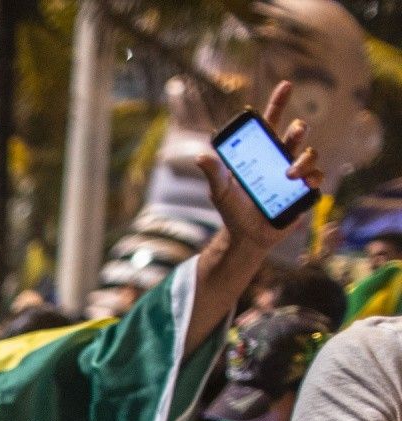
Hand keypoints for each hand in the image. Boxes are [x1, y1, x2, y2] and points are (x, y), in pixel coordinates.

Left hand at [198, 81, 323, 253]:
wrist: (247, 237)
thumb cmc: (232, 211)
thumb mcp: (220, 191)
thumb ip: (214, 173)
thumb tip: (201, 156)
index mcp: (260, 153)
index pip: (270, 122)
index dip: (279, 102)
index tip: (286, 85)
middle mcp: (280, 158)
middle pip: (296, 133)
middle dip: (299, 129)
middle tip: (295, 131)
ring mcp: (295, 173)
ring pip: (310, 154)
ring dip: (304, 159)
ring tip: (289, 175)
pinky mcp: (304, 190)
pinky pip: (317, 177)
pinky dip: (314, 178)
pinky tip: (305, 184)